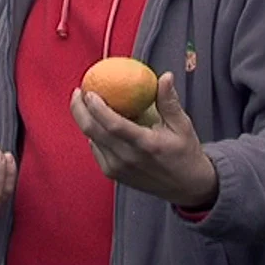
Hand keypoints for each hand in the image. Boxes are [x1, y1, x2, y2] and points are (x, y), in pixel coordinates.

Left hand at [69, 72, 218, 208]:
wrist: (185, 187)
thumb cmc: (185, 153)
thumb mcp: (183, 126)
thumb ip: (169, 102)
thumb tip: (165, 76)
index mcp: (146, 145)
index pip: (113, 125)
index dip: (97, 107)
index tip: (89, 91)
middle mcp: (128, 158)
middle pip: (93, 131)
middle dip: (79, 109)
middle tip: (79, 91)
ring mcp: (118, 168)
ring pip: (91, 140)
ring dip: (84, 120)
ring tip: (84, 102)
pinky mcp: (113, 174)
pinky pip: (96, 149)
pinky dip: (93, 134)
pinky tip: (95, 121)